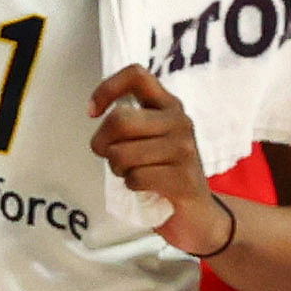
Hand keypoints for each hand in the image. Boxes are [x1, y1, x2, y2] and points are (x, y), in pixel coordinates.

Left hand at [91, 64, 228, 250]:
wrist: (196, 215)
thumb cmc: (162, 173)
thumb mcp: (147, 139)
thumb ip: (128, 122)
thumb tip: (97, 112)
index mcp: (168, 105)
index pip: (136, 75)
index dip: (106, 89)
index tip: (93, 112)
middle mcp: (180, 120)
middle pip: (119, 120)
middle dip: (102, 143)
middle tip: (110, 157)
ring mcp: (185, 149)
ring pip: (122, 153)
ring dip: (118, 169)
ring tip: (134, 174)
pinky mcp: (184, 178)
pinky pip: (136, 178)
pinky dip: (131, 186)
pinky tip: (146, 188)